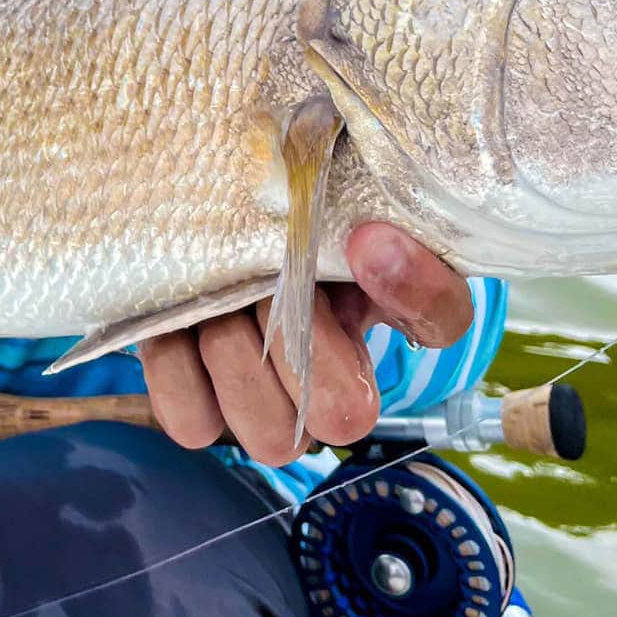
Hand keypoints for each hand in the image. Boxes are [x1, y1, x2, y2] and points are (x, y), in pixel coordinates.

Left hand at [137, 223, 472, 467]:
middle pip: (348, 415)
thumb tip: (365, 228)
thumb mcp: (310, 180)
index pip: (440, 318)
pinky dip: (176, 366)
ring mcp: (269, 409)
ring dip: (234, 352)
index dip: (413, 288)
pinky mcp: (200, 413)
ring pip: (271, 436)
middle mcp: (338, 378)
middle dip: (299, 341)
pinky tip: (177, 318)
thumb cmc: (256, 192)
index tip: (367, 236)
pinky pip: (194, 425)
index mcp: (385, 301)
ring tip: (215, 296)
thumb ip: (347, 191)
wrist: (187, 207)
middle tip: (266, 283)